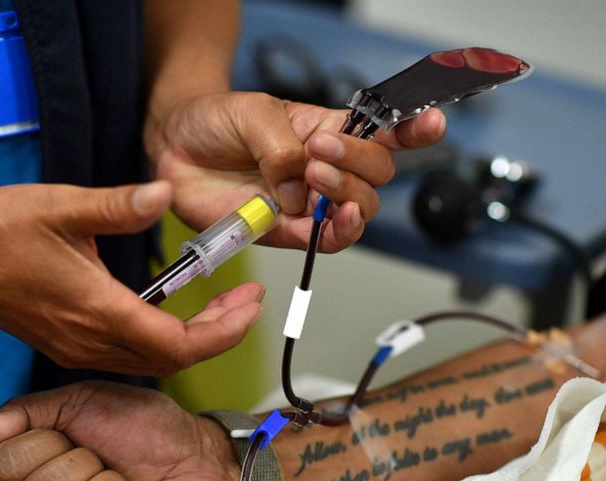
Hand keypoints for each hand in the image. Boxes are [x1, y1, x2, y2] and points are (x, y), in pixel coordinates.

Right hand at [0, 181, 263, 375]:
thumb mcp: (61, 205)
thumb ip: (119, 205)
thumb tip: (165, 195)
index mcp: (96, 310)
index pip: (178, 344)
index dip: (223, 331)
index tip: (250, 304)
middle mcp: (88, 340)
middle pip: (172, 359)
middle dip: (218, 334)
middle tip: (246, 302)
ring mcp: (74, 347)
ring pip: (150, 362)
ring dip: (192, 340)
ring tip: (221, 306)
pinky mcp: (64, 342)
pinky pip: (126, 356)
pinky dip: (160, 342)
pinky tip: (170, 313)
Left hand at [146, 92, 445, 252]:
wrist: (175, 148)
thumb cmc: (216, 121)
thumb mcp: (252, 114)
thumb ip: (282, 147)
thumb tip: (298, 189)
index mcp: (327, 130)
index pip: (381, 132)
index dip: (411, 130)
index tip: (430, 125)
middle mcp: (327, 168)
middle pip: (377, 175)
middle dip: (359, 164)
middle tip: (319, 153)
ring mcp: (309, 202)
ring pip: (359, 210)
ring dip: (347, 196)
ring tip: (314, 179)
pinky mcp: (288, 231)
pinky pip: (327, 242)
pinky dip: (337, 233)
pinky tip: (333, 219)